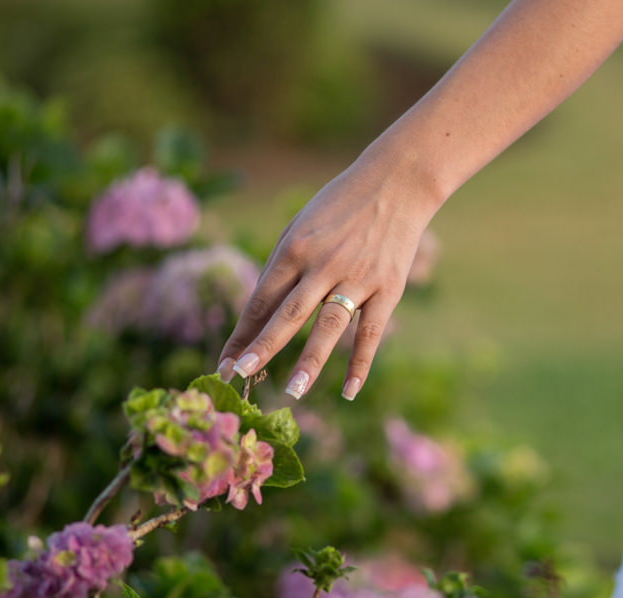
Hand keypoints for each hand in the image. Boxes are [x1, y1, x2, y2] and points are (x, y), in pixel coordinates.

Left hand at [216, 155, 438, 400]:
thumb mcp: (302, 224)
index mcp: (295, 248)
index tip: (225, 363)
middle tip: (239, 376)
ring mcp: (357, 278)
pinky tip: (348, 391)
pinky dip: (360, 363)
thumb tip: (262, 312)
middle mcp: (322, 264)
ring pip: (328, 326)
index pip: (262, 300)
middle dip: (262, 347)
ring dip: (309, 361)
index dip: (242, 334)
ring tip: (292, 391)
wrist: (397, 182)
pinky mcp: (388, 289)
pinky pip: (370, 332)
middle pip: (287, 314)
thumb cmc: (342, 205)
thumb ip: (283, 266)